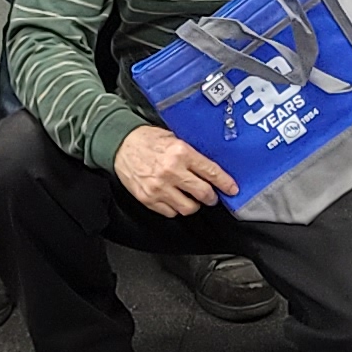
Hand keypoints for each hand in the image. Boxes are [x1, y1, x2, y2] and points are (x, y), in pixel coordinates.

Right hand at [114, 124, 238, 217]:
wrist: (120, 144)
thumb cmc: (147, 139)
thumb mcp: (174, 138)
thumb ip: (191, 154)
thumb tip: (210, 168)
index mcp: (181, 153)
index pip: (211, 172)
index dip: (225, 183)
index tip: (232, 189)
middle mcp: (172, 171)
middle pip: (203, 193)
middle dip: (211, 197)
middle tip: (212, 196)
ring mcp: (159, 187)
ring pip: (188, 208)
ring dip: (193, 204)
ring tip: (191, 197)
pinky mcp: (148, 198)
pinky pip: (170, 212)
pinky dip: (175, 208)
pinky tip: (174, 199)